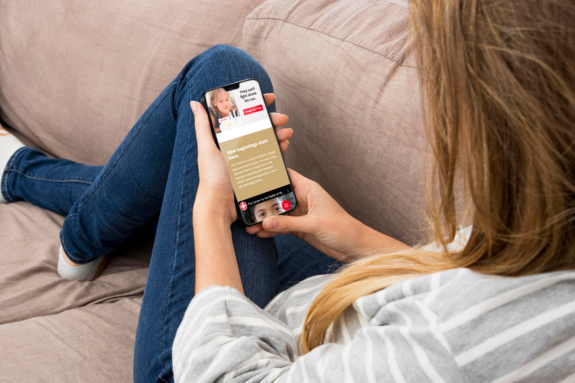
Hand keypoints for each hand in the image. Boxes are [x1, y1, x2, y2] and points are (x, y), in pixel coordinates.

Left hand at [191, 94, 291, 223]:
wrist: (220, 205)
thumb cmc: (211, 177)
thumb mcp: (206, 148)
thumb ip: (203, 126)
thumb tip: (195, 103)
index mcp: (225, 137)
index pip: (241, 115)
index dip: (255, 104)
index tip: (267, 97)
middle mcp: (236, 146)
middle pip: (257, 126)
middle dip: (272, 119)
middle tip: (282, 118)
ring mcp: (247, 157)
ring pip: (266, 140)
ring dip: (278, 133)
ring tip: (286, 133)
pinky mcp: (255, 169)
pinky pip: (269, 155)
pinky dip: (278, 148)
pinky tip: (283, 146)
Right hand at [246, 169, 366, 260]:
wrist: (354, 247)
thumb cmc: (343, 228)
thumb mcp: (314, 224)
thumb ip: (289, 223)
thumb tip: (267, 222)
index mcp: (309, 189)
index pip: (286, 176)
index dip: (271, 175)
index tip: (253, 176)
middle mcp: (303, 199)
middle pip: (277, 197)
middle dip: (262, 203)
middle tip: (246, 208)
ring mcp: (301, 214)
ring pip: (278, 214)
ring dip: (265, 220)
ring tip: (249, 227)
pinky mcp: (300, 228)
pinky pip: (282, 227)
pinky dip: (272, 230)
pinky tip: (260, 234)